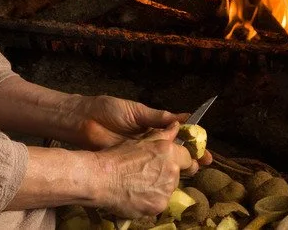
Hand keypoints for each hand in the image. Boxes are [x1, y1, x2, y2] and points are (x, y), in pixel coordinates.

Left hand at [71, 95, 213, 173]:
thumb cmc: (108, 110)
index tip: (204, 144)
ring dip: (178, 166)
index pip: (176, 133)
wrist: (84, 121)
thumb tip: (181, 117)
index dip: (191, 138)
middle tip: (204, 162)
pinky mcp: (130, 164)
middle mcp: (149, 140)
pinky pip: (147, 170)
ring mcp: (140, 154)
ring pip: (163, 162)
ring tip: (193, 170)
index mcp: (152, 126)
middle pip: (173, 150)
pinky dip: (159, 174)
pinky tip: (170, 177)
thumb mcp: (136, 110)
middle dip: (190, 155)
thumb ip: (157, 116)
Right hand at [91, 122, 193, 218]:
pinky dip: (151, 200)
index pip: (188, 158)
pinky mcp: (159, 205)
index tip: (173, 162)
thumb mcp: (140, 141)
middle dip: (167, 174)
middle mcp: (171, 171)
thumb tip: (176, 126)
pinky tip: (137, 194)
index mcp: (168, 152)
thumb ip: (162, 134)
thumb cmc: (117, 157)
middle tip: (148, 173)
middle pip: (178, 174)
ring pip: (169, 189)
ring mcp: (166, 190)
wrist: (101, 178)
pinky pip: (160, 202)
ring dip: (159, 187)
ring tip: (139, 184)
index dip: (181, 160)